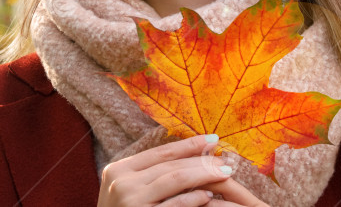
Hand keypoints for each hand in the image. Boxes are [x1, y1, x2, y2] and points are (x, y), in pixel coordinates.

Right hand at [96, 134, 267, 206]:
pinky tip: (208, 196)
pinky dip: (193, 199)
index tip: (211, 140)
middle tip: (223, 160)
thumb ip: (147, 174)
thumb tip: (188, 153)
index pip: (159, 152)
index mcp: (117, 170)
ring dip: (203, 174)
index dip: (188, 144)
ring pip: (175, 179)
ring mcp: (131, 201)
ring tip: (223, 174)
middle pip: (170, 164)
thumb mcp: (126, 190)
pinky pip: (175, 205)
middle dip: (200, 160)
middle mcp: (121, 183)